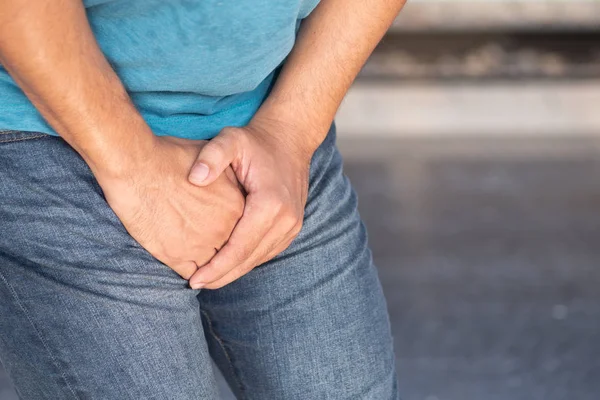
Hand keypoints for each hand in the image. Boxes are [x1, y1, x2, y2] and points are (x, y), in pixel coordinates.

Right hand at [96, 136, 244, 279]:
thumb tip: (236, 184)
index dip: (230, 227)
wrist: (137, 166)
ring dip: (206, 263)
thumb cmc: (170, 156)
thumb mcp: (213, 160)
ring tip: (193, 252)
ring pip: (213, 265)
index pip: (241, 227)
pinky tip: (179, 257)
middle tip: (204, 240)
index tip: (218, 225)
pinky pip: (191, 274)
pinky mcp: (178, 257)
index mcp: (237, 206)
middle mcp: (225, 229)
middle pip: (228, 246)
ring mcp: (203, 246)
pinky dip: (189, 271)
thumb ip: (229, 178)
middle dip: (220, 245)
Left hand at [186, 119, 314, 288]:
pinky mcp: (292, 227)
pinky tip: (228, 264)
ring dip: (235, 271)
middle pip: (250, 259)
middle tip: (195, 284)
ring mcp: (293, 225)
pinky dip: (247, 261)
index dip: (216, 267)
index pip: (240, 247)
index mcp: (271, 204)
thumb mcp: (231, 140)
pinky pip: (267, 251)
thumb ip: (212, 157)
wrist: (289, 139)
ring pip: (260, 258)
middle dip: (222, 275)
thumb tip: (195, 179)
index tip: (194, 279)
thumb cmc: (255, 141)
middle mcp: (286, 220)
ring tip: (208, 280)